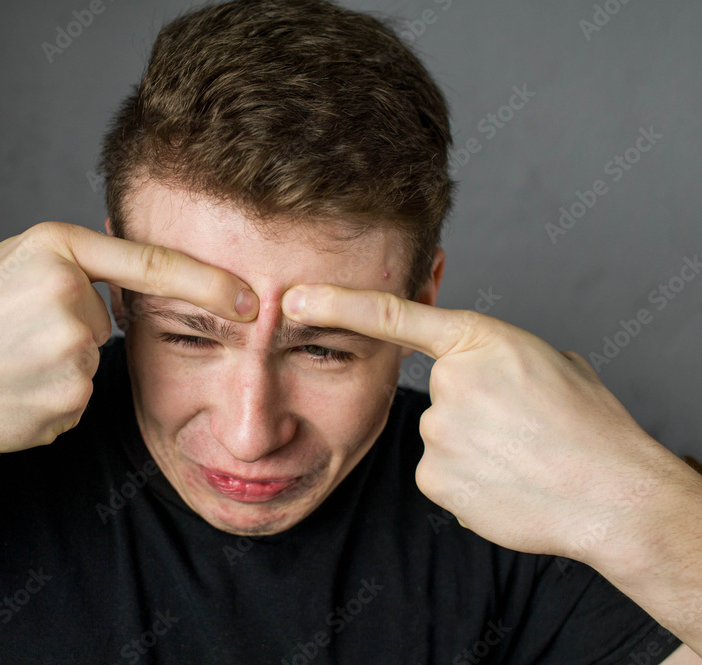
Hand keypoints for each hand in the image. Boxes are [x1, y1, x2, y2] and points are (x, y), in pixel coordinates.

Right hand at [0, 222, 257, 457]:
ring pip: (90, 364)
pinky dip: (50, 400)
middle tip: (8, 340)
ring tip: (2, 367)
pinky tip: (10, 394)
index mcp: (52, 248)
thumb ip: (68, 267)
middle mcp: (68, 295)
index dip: (208, 282)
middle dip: (69, 333)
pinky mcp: (68, 400)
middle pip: (104, 322)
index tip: (252, 299)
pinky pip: (77, 399)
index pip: (150, 263)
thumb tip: (126, 292)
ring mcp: (70, 352)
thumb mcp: (5, 266)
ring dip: (57, 370)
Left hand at [281, 284, 689, 571]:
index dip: (336, 304)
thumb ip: (502, 358)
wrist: (613, 495)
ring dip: (474, 448)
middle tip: (520, 430)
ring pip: (443, 438)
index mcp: (479, 341)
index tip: (291, 298)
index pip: (392, 314)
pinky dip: (471, 481)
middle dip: (472, 412)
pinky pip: (444, 474)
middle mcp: (449, 382)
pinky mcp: (434, 478)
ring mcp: (437, 431)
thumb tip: (488, 373)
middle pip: (439, 395)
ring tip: (522, 459)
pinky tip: (506, 484)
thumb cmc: (592, 426)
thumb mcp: (553, 363)